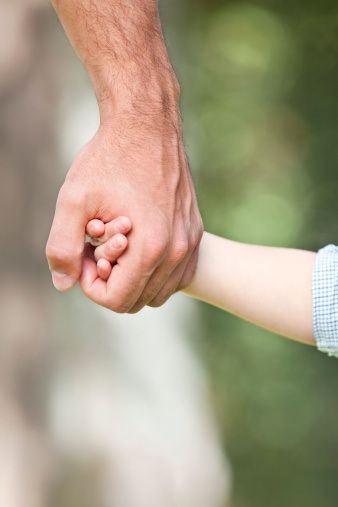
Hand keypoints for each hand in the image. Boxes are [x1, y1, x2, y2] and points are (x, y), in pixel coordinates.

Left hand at [46, 115, 202, 312]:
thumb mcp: (73, 199)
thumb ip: (62, 247)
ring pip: (158, 292)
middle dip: (111, 282)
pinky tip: (136, 244)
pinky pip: (176, 275)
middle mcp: (177, 251)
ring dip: (132, 278)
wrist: (147, 125)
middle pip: (138, 300)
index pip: (117, 300)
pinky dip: (153, 272)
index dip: (91, 285)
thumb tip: (64, 284)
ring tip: (117, 244)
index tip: (84, 254)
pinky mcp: (195, 233)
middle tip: (96, 248)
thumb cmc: (109, 159)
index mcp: (151, 248)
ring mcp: (190, 242)